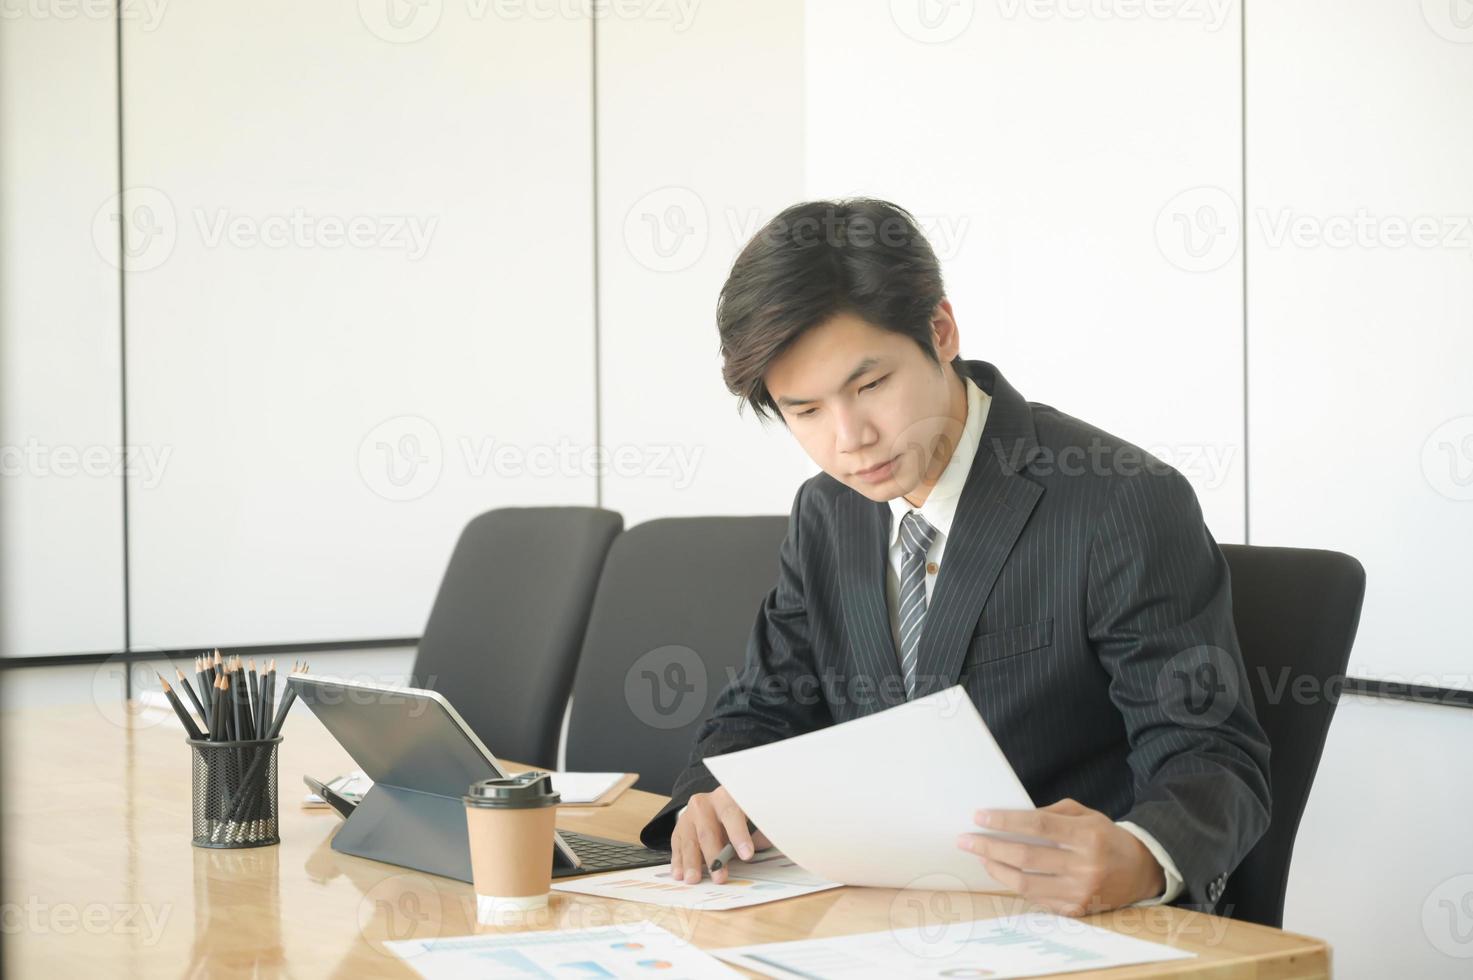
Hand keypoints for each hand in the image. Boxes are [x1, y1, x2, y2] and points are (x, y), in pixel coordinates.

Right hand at [669, 786, 772, 884]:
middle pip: (708, 830)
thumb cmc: (738, 816)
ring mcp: (688, 816)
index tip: (747, 856)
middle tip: (720, 877)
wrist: (711, 805)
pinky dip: (678, 861)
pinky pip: (676, 845)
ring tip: (694, 879)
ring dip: (692, 861)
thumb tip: (781, 845)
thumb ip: (761, 830)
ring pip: (689, 839)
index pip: (732, 814)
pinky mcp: (678, 828)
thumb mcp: (751, 817)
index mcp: (726, 796)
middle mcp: (704, 803)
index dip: (739, 835)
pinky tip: (678, 874)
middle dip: (714, 856)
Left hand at [955, 797, 1164, 915]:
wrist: (1141, 871)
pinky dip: (1015, 884)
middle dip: (990, 846)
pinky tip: (1002, 872)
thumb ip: (1051, 813)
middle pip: (1026, 856)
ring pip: (1026, 882)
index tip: (979, 816)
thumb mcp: (1086, 815)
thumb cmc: (1105, 837)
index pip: (1038, 825)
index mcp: (1087, 835)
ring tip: (979, 856)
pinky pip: (1036, 898)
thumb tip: (1013, 817)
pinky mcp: (1076, 909)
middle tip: (965, 839)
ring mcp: (1080, 891)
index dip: (1005, 821)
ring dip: (996, 868)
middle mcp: (1084, 866)